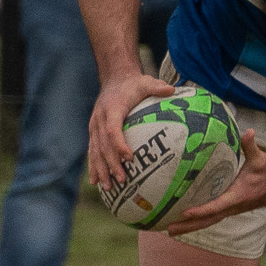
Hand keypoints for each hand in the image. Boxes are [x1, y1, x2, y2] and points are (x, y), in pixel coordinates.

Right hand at [88, 73, 175, 187]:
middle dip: (111, 164)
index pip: (113, 130)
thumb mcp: (146, 82)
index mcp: (112, 109)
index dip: (119, 144)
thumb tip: (173, 90)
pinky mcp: (93, 131)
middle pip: (103, 145)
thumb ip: (158, 87)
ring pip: (95, 151)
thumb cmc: (133, 84)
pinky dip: (94, 167)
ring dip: (101, 170)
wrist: (114, 78)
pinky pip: (92, 151)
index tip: (129, 158)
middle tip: (122, 180)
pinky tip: (96, 182)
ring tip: (109, 187)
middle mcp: (100, 119)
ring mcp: (94, 126)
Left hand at [165, 130, 265, 235]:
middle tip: (169, 229)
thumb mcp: (261, 158)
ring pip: (209, 221)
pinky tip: (186, 219)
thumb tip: (248, 132)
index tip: (185, 212)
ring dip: (190, 226)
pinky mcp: (231, 207)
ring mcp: (232, 208)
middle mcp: (233, 206)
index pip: (216, 206)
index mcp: (238, 196)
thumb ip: (251, 146)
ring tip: (170, 229)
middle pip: (208, 220)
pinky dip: (199, 220)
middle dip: (189, 226)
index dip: (201, 210)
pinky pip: (212, 216)